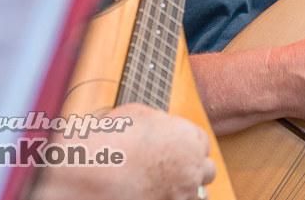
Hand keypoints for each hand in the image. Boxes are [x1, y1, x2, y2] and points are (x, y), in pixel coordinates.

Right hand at [29, 104, 214, 199]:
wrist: (97, 169)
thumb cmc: (115, 137)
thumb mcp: (140, 114)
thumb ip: (159, 122)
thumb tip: (159, 125)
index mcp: (191, 139)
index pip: (203, 144)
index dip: (189, 147)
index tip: (178, 150)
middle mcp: (193, 167)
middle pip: (207, 171)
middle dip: (194, 170)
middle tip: (176, 170)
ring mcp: (181, 193)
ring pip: (196, 194)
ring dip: (185, 190)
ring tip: (167, 186)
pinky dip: (169, 199)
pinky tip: (155, 194)